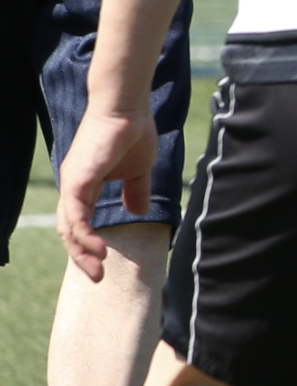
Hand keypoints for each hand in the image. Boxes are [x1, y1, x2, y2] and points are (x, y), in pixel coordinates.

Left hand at [57, 103, 155, 278]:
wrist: (127, 108)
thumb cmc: (132, 133)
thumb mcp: (138, 171)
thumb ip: (136, 191)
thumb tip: (138, 211)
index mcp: (84, 185)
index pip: (78, 223)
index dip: (87, 245)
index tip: (103, 264)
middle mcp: (73, 187)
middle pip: (68, 231)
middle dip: (82, 257)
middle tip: (98, 277)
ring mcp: (72, 184)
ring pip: (68, 228)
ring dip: (81, 252)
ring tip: (98, 270)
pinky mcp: (77, 181)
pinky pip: (76, 217)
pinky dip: (84, 236)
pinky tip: (99, 249)